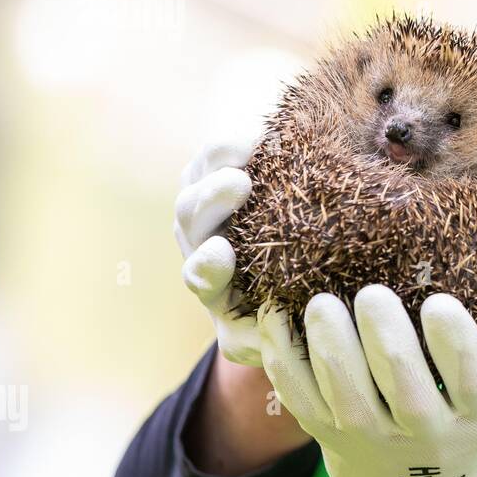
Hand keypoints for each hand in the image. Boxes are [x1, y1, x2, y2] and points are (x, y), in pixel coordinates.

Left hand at [175, 132, 284, 366]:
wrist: (285, 271)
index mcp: (211, 283)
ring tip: (247, 150)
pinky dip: (231, 144)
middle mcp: (199, 241)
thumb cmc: (284, 309)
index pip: (200, 275)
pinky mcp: (216, 172)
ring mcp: (204, 204)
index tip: (223, 254)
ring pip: (196, 180)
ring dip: (217, 164)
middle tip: (238, 184)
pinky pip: (213, 153)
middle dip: (211, 199)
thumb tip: (277, 326)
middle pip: (190, 217)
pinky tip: (259, 134)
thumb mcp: (276, 337)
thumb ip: (273, 342)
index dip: (208, 265)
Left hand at [261, 265, 476, 476]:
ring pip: (346, 395)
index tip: (438, 303)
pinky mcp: (328, 437)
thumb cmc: (474, 415)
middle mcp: (427, 433)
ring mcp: (372, 439)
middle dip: (384, 337)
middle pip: (402, 387)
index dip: (454, 344)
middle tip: (371, 292)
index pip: (470, 379)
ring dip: (330, 347)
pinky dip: (284, 359)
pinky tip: (278, 318)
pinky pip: (300, 399)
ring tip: (320, 302)